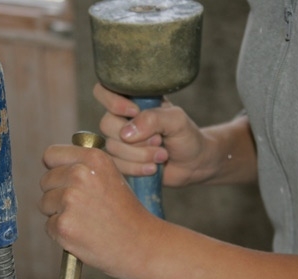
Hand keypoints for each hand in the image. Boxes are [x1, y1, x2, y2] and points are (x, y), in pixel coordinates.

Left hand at [39, 144, 162, 277]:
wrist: (141, 244)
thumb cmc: (127, 213)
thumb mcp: (112, 177)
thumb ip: (85, 167)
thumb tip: (54, 164)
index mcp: (93, 159)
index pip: (52, 155)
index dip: (55, 169)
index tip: (63, 180)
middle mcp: (79, 175)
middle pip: (46, 180)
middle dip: (57, 194)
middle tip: (82, 207)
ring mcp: (69, 200)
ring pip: (45, 203)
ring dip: (58, 213)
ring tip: (85, 221)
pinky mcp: (63, 225)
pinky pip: (49, 226)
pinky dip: (61, 232)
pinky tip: (83, 234)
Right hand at [94, 83, 214, 186]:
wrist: (193, 163)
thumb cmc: (186, 136)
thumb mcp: (176, 120)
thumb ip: (153, 119)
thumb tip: (126, 134)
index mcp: (133, 100)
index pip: (104, 91)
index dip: (113, 103)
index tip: (134, 112)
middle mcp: (122, 118)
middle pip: (107, 124)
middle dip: (136, 139)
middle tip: (159, 141)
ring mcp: (119, 141)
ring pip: (112, 147)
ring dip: (140, 155)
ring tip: (162, 156)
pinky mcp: (121, 161)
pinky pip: (116, 165)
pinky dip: (136, 168)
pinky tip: (153, 168)